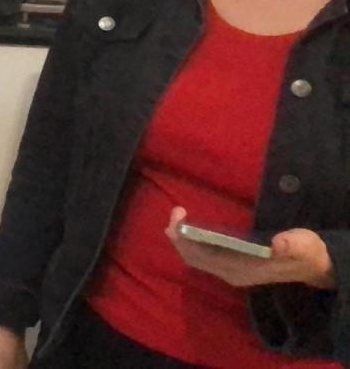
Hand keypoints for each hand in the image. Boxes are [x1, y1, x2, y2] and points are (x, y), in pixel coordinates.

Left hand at [165, 207, 334, 289]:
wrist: (311, 266)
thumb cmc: (305, 252)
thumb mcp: (303, 246)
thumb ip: (291, 245)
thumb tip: (277, 244)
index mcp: (242, 269)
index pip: (204, 257)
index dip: (187, 240)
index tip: (179, 218)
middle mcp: (231, 273)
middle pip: (194, 258)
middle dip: (179, 238)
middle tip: (175, 212)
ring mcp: (230, 271)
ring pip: (196, 258)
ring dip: (183, 240)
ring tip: (177, 218)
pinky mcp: (231, 266)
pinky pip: (203, 256)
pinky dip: (192, 243)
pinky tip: (190, 229)